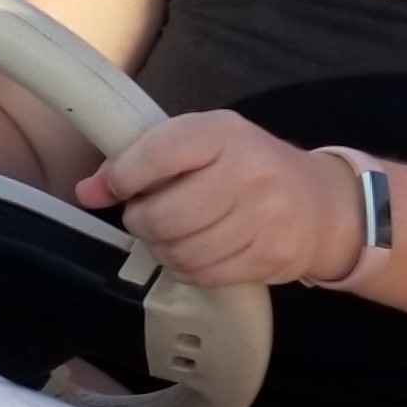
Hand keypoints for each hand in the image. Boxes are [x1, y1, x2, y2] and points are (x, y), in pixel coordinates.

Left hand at [76, 110, 361, 286]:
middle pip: (164, 214)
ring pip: (179, 250)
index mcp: (224, 132)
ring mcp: (261, 217)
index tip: (107, 187)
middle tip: (147, 213)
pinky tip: (192, 251)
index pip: (159, 152)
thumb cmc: (249, 164)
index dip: (122, 175)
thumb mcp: (206, 140)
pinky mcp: (266, 257)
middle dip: (141, 220)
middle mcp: (246, 172)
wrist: (319, 203)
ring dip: (160, 247)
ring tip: (168, 233)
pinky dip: (184, 268)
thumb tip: (88, 189)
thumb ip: (148, 155)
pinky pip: (202, 274)